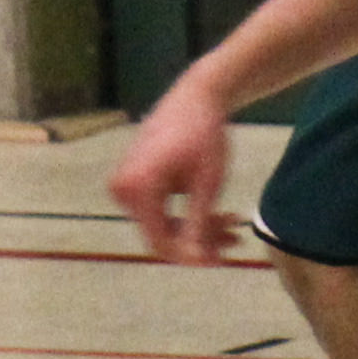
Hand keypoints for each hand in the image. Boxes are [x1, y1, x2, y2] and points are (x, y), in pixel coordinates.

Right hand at [109, 83, 242, 261]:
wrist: (196, 96)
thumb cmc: (205, 134)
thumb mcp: (208, 183)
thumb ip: (199, 225)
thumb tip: (196, 261)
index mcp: (137, 187)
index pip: (160, 242)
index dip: (191, 256)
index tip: (222, 262)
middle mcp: (122, 189)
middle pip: (162, 234)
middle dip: (200, 239)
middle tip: (236, 240)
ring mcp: (124, 185)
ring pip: (165, 224)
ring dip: (199, 228)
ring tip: (234, 222)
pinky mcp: (132, 182)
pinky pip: (160, 209)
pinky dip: (188, 213)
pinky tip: (220, 214)